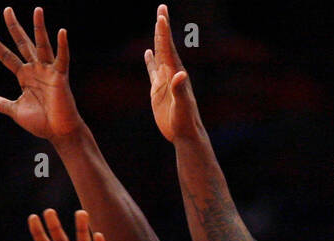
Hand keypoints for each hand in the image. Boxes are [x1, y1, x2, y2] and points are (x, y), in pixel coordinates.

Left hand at [0, 7, 81, 141]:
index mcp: (24, 76)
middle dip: (14, 27)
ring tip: (37, 10)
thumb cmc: (42, 123)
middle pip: (23, 43)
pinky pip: (62, 59)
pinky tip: (61, 32)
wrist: (59, 133)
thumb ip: (2, 104)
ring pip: (42, 45)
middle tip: (7, 10)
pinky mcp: (60, 77)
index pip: (7, 57)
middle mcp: (36, 70)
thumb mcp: (17, 111)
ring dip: (39, 28)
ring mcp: (48, 71)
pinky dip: (63, 46)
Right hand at [144, 4, 202, 142]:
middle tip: (161, 8)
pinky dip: (150, 60)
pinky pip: (152, 71)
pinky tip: (148, 52)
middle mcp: (171, 74)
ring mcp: (164, 81)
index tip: (161, 15)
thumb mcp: (183, 106)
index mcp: (176, 74)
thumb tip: (180, 74)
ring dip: (157, 39)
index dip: (164, 32)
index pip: (168, 48)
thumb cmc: (186, 122)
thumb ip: (181, 90)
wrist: (185, 134)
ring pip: (159, 55)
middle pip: (165, 46)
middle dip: (162, 27)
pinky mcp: (158, 91)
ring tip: (157, 24)